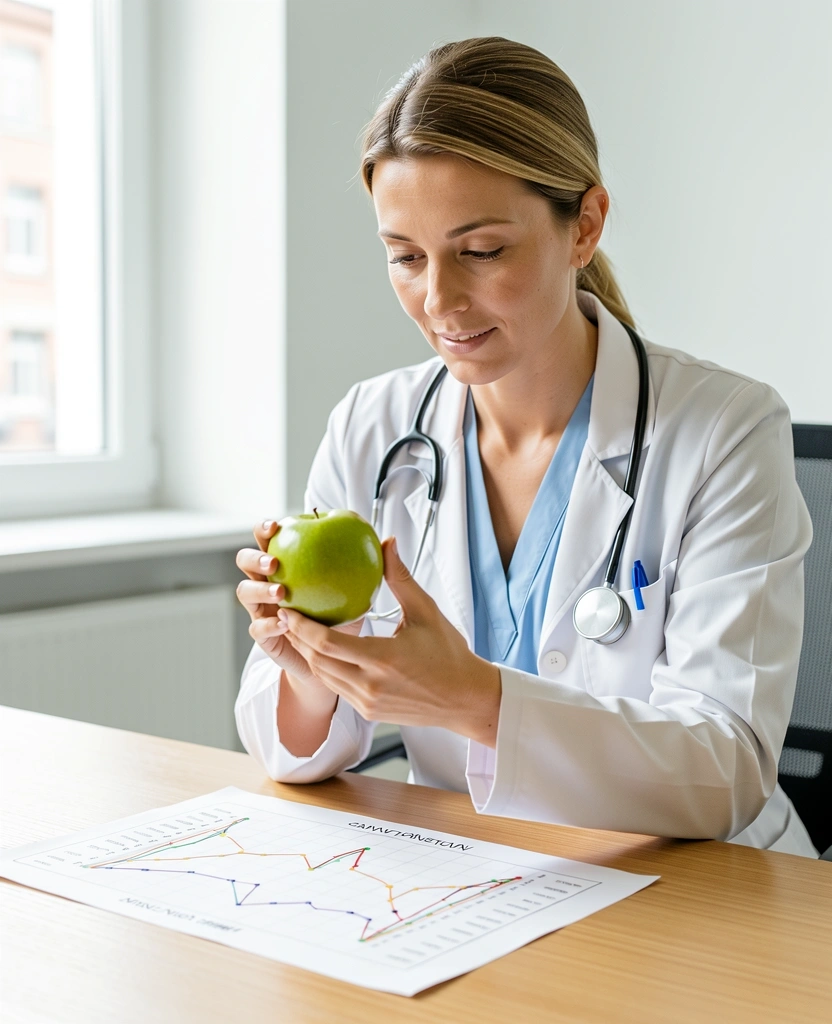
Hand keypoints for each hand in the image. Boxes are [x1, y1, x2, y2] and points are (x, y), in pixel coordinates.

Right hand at [235, 520, 362, 689]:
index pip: (268, 538)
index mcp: (286, 563)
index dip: (266, 529)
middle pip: (246, 561)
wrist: (335, 658)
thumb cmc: (345, 614)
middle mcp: (268, 581)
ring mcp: (262, 608)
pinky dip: (268, 623)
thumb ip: (368, 564)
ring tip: (281, 593)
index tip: (279, 526)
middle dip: (255, 557)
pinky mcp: (264, 635)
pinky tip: (283, 623)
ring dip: (259, 589)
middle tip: (275, 562)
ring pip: (246, 592)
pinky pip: (258, 628)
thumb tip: (389, 541)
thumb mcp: (359, 588)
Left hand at [275, 537, 501, 746]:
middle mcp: (371, 685)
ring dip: (307, 653)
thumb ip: (400, 578)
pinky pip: (337, 688)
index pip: (328, 643)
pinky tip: (320, 650)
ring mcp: (368, 702)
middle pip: (318, 661)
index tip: (288, 608)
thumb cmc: (449, 653)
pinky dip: (325, 668)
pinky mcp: (369, 711)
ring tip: (296, 630)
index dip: (302, 627)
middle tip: (284, 613)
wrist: (465, 698)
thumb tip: (387, 543)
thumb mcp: (426, 611)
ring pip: (324, 676)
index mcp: (384, 659)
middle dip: (296, 637)